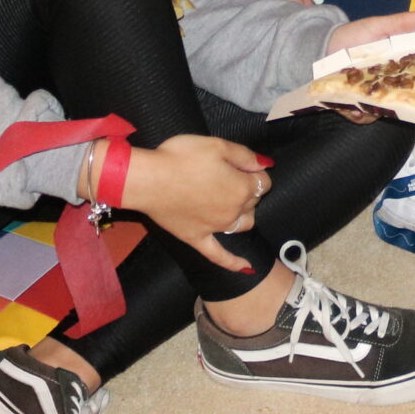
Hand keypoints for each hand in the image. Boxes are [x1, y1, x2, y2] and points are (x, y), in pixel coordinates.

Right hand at [124, 134, 269, 270]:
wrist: (148, 179)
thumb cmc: (182, 157)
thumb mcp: (217, 145)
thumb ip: (246, 156)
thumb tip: (266, 165)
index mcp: (242, 187)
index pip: (264, 182)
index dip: (255, 171)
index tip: (241, 164)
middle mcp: (234, 211)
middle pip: (253, 201)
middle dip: (247, 188)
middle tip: (227, 175)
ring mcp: (216, 228)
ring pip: (243, 224)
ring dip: (244, 214)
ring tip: (232, 203)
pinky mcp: (197, 239)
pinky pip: (219, 256)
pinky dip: (234, 262)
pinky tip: (247, 268)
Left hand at [321, 6, 414, 121]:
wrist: (322, 48)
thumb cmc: (355, 35)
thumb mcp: (381, 26)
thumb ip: (406, 22)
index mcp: (401, 65)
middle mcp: (391, 84)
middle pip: (407, 98)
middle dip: (406, 101)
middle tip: (395, 95)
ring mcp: (374, 97)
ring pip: (386, 110)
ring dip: (380, 108)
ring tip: (368, 98)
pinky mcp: (357, 107)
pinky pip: (364, 116)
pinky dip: (360, 113)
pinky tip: (354, 106)